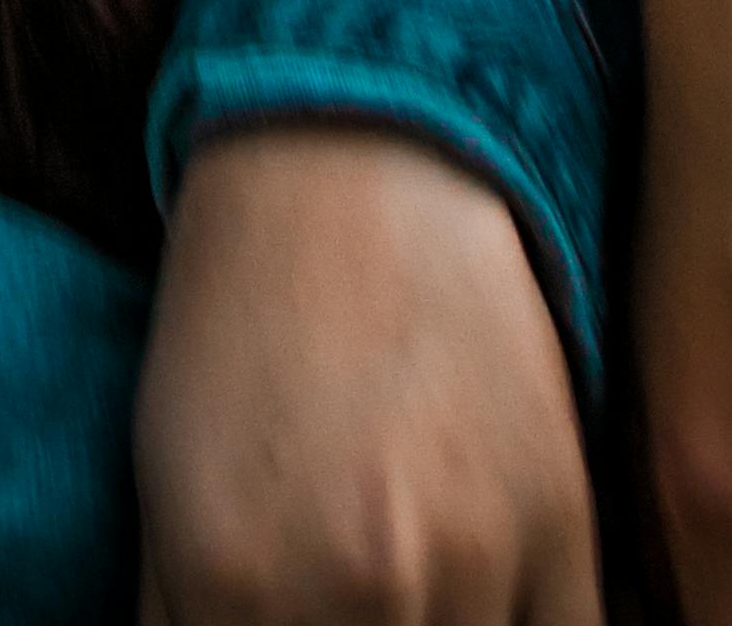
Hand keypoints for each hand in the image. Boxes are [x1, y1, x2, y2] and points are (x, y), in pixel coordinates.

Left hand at [136, 122, 598, 624]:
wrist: (358, 154)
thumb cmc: (242, 314)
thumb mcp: (167, 491)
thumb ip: (188, 625)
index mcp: (236, 585)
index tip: (274, 621)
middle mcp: (361, 591)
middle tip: (343, 598)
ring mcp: (473, 567)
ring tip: (405, 593)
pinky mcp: (565, 530)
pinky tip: (480, 601)